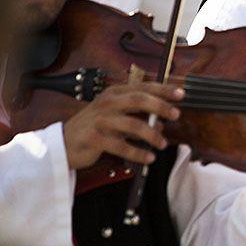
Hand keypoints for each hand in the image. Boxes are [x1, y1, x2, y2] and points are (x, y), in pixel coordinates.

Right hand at [62, 82, 182, 169]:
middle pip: (138, 100)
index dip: (163, 90)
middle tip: (176, 115)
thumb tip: (162, 123)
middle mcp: (107, 103)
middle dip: (160, 106)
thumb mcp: (117, 117)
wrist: (63, 144)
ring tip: (163, 144)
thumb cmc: (95, 128)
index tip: (182, 94)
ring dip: (152, 134)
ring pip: (132, 124)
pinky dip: (138, 152)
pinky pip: (121, 146)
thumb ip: (138, 117)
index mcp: (114, 94)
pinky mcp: (94, 138)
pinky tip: (149, 158)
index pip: (142, 87)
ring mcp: (99, 120)